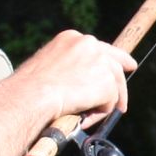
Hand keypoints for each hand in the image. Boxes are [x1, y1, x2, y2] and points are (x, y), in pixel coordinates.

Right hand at [18, 29, 132, 122]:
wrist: (32, 95)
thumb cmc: (29, 88)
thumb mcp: (47, 67)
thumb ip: (67, 69)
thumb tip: (79, 84)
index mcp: (71, 38)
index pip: (98, 47)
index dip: (112, 59)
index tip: (125, 65)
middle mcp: (88, 44)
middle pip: (115, 62)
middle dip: (121, 80)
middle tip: (123, 98)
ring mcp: (100, 61)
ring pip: (115, 84)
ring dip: (107, 103)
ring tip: (93, 116)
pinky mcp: (107, 81)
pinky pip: (110, 103)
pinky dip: (99, 113)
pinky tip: (83, 116)